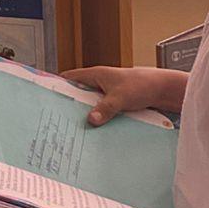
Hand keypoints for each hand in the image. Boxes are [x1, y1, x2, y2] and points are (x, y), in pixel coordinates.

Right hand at [62, 65, 186, 123]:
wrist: (163, 89)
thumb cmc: (142, 85)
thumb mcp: (121, 97)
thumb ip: (105, 108)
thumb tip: (90, 120)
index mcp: (96, 75)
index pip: (69, 78)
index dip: (57, 86)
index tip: (45, 98)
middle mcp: (99, 83)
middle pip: (77, 94)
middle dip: (69, 106)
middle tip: (57, 121)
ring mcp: (106, 94)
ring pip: (89, 105)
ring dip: (84, 115)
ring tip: (72, 130)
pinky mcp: (114, 104)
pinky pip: (101, 112)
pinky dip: (97, 120)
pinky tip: (92, 132)